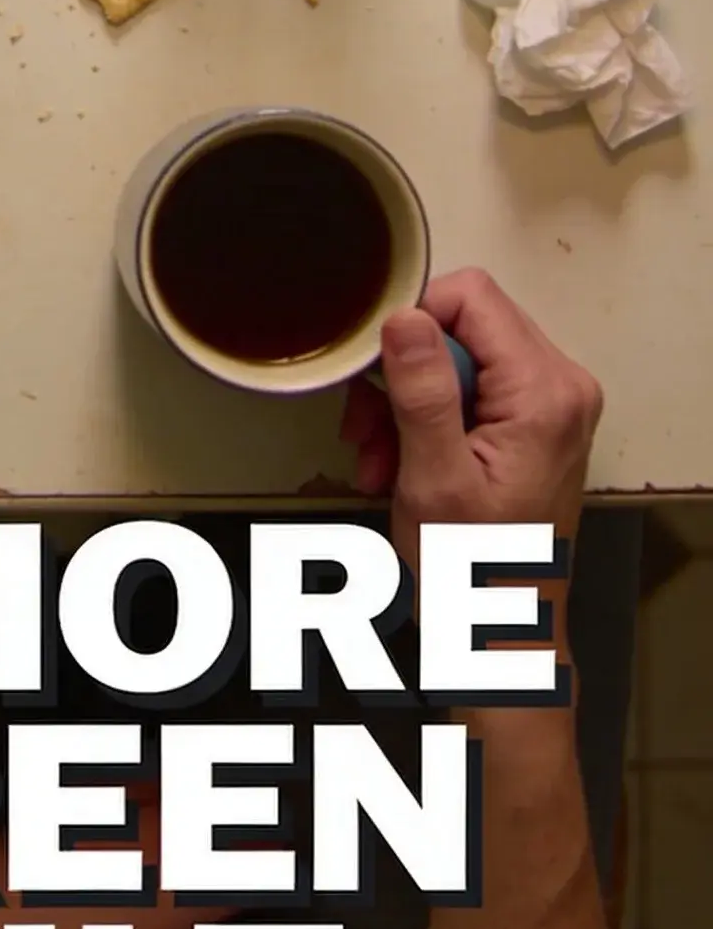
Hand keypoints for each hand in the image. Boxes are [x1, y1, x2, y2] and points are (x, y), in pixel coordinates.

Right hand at [341, 267, 601, 577]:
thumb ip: (423, 392)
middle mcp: (561, 385)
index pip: (471, 296)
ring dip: (406, 401)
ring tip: (376, 457)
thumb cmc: (472, 573)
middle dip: (403, 372)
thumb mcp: (433, 479)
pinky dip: (427, 417)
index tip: (376, 377)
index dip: (412, 323)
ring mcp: (551, 403)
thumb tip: (403, 315)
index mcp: (545, 393)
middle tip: (366, 431)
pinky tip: (399, 462)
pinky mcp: (535, 422)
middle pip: (464, 324)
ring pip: (459, 356)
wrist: (501, 631)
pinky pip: (471, 387)